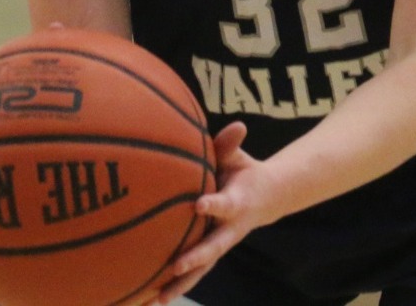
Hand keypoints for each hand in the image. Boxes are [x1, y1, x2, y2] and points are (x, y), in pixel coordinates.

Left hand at [152, 122, 271, 303]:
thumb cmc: (242, 172)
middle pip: (213, 248)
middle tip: (176, 266)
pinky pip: (191, 274)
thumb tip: (238, 125)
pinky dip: (172, 287)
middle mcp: (229, 230)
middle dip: (195, 258)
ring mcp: (219, 246)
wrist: (266, 199)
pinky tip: (149, 299)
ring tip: (158, 300)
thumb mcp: (238, 157)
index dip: (214, 205)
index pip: (225, 205)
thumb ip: (230, 145)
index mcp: (237, 203)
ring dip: (181, 284)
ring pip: (201, 270)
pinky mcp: (209, 255)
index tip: (199, 205)